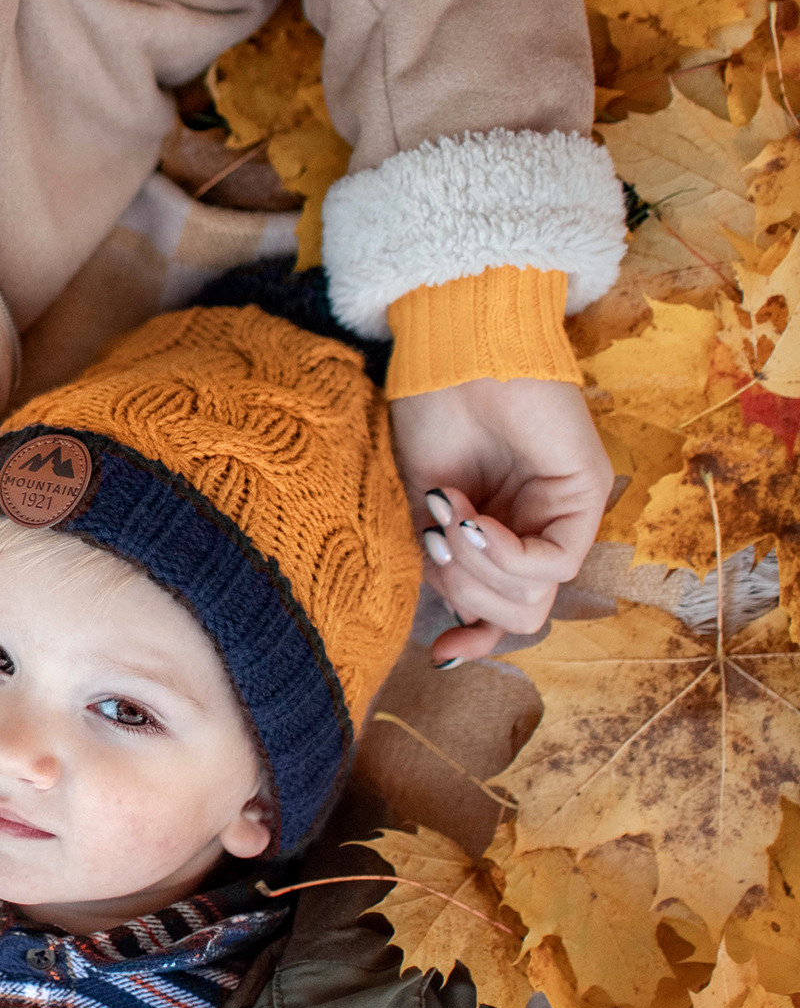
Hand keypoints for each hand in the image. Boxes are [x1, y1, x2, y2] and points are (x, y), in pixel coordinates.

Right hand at [388, 376, 611, 665]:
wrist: (449, 353)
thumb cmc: (429, 415)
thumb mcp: (420, 512)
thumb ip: (445, 572)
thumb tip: (455, 640)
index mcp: (500, 534)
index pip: (506, 613)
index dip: (478, 640)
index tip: (439, 654)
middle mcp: (538, 528)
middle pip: (517, 614)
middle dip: (465, 591)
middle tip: (431, 539)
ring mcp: (564, 513)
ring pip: (534, 600)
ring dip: (478, 568)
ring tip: (447, 516)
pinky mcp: (586, 493)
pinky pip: (554, 565)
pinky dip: (506, 554)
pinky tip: (474, 519)